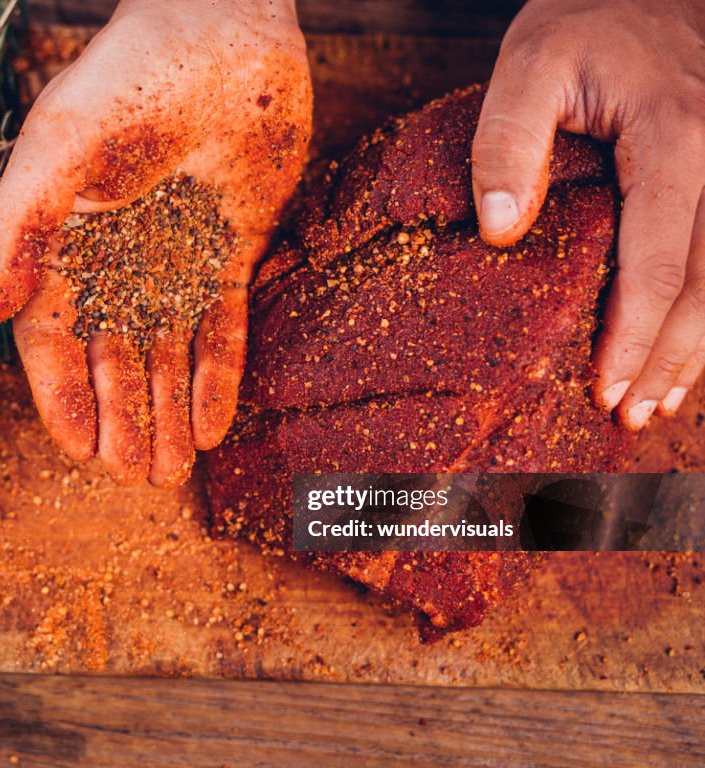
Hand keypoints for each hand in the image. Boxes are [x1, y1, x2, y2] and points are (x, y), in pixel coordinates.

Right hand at [0, 0, 310, 484]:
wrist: (219, 38)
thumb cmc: (125, 81)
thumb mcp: (55, 148)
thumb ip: (17, 226)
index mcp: (64, 248)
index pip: (56, 341)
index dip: (64, 398)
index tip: (79, 452)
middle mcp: (117, 266)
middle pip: (115, 362)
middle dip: (126, 422)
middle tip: (137, 481)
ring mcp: (175, 263)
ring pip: (169, 357)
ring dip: (170, 414)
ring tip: (174, 472)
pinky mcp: (229, 256)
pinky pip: (223, 329)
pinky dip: (219, 377)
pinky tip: (215, 426)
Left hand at [471, 0, 704, 429]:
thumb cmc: (586, 22)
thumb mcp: (529, 63)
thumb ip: (508, 142)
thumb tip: (501, 232)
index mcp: (677, 137)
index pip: (659, 260)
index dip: (633, 335)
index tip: (606, 389)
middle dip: (671, 358)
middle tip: (632, 415)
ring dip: (700, 347)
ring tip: (664, 402)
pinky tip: (692, 344)